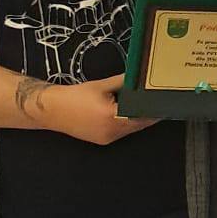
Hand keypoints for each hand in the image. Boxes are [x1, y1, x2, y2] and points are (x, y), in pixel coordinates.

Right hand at [34, 74, 156, 145]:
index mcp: (113, 117)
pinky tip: (128, 114)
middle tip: (157, 104)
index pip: (142, 115)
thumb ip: (123, 81)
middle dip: (148, 115)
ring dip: (137, 120)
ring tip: (144, 107)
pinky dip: (126, 124)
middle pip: (138, 124)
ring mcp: (108, 138)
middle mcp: (112, 131)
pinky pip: (121, 133)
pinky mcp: (103, 141)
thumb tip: (138, 76)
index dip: (154, 110)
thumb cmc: (75, 96)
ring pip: (130, 130)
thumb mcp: (102, 85)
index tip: (164, 103)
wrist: (52, 110)